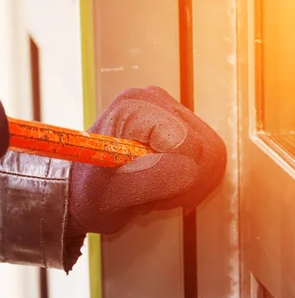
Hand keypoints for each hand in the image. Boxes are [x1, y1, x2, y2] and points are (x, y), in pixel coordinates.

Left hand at [67, 86, 226, 234]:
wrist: (85, 194)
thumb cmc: (89, 193)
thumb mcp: (113, 192)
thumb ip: (151, 178)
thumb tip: (190, 171)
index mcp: (136, 106)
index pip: (187, 142)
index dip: (177, 175)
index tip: (146, 191)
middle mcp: (157, 102)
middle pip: (206, 149)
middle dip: (184, 184)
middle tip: (149, 196)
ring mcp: (173, 114)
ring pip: (213, 157)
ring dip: (188, 186)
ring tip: (153, 192)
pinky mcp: (186, 131)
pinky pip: (211, 162)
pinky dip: (192, 184)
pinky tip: (164, 188)